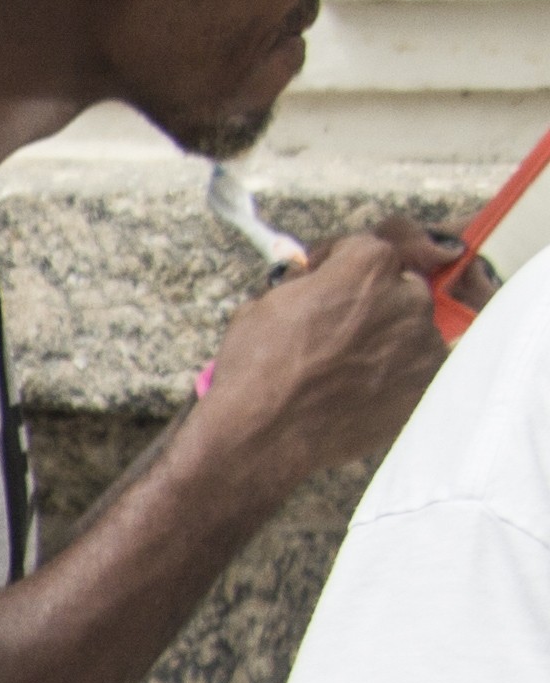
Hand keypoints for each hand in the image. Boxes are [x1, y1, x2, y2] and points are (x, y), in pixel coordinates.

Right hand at [202, 216, 468, 482]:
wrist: (263, 436)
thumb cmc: (256, 368)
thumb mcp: (264, 304)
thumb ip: (305, 285)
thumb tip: (311, 283)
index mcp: (368, 265)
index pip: (366, 246)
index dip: (338, 263)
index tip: (323, 278)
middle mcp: (408, 296)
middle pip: (399, 286)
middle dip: (373, 301)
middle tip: (337, 328)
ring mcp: (423, 343)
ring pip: (410, 330)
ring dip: (386, 340)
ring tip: (345, 368)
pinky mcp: (426, 385)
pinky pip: (414, 370)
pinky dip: (393, 376)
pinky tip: (359, 390)